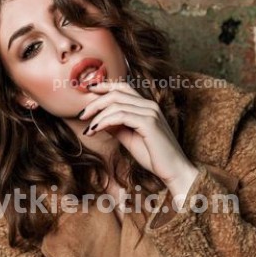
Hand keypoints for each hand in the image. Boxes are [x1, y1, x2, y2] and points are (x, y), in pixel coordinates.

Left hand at [79, 81, 198, 203]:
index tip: (87, 91)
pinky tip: (96, 129)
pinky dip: (105, 121)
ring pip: (116, 104)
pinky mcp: (148, 122)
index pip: (122, 87)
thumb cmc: (153, 156)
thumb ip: (116, 127)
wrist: (173, 170)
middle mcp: (149, 105)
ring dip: (97, 115)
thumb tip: (98, 120)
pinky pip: (121, 116)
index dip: (103, 86)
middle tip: (82, 115)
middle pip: (116, 92)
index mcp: (146, 106)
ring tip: (88, 128)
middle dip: (95, 102)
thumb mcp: (129, 138)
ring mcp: (150, 112)